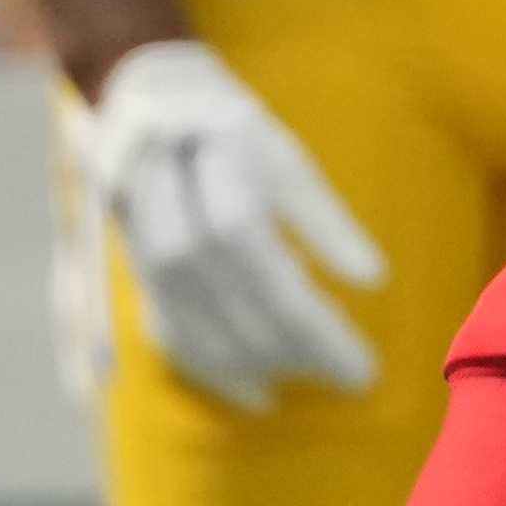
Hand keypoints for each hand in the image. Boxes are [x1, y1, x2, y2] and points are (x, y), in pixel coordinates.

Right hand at [82, 38, 388, 410]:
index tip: (361, 362)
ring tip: (309, 378)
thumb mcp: (288, 159)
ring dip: (253, 363)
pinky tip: (255, 392)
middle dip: (288, 343)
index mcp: (211, 159)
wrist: (146, 112)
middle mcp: (165, 201)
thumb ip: (326, 220)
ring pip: (190, 321)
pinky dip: (211, 372)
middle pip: (223, 291)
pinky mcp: (131, 275)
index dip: (308, 313)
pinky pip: (166, 335)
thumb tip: (374, 282)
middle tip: (347, 373)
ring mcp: (138, 242)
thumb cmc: (232, 133)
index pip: (263, 254)